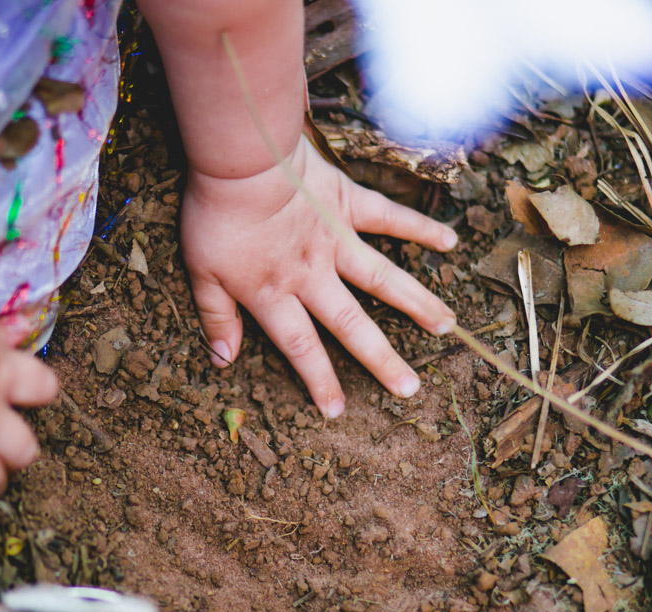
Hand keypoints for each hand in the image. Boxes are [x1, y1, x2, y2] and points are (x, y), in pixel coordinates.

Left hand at [181, 134, 457, 417]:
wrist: (242, 160)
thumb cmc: (216, 216)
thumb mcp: (201, 272)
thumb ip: (216, 316)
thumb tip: (223, 360)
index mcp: (275, 294)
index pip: (301, 347)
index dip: (319, 380)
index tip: (338, 411)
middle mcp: (313, 275)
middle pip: (352, 325)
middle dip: (382, 360)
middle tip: (411, 388)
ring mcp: (336, 240)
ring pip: (383, 279)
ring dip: (416, 304)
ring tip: (447, 326)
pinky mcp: (348, 203)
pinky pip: (390, 218)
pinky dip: (420, 229)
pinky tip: (450, 242)